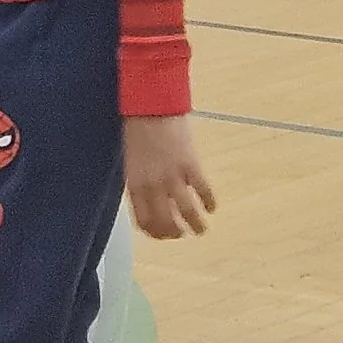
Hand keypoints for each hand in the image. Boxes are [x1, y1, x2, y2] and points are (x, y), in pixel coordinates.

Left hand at [124, 114, 214, 238]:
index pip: (144, 221)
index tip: (163, 236)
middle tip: (182, 235)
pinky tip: (212, 207)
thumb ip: (140, 182)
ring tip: (201, 230)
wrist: (150, 106)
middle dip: (174, 234)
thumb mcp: (131, 161)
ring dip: (196, 225)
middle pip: (166, 222)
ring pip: (187, 212)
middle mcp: (153, 186)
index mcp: (135, 184)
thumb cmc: (137, 129)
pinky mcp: (191, 165)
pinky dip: (209, 202)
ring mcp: (173, 177)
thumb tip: (149, 201)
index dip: (155, 233)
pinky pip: (203, 191)